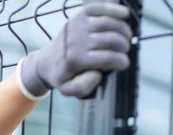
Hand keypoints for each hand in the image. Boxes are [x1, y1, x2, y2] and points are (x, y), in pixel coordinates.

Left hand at [18, 3, 132, 98]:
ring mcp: (76, 26)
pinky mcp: (77, 17)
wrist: (45, 63)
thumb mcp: (68, 89)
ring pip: (109, 23)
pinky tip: (124, 14)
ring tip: (126, 37)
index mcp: (76, 60)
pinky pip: (98, 8)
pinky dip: (113, 9)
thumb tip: (97, 74)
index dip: (121, 61)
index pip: (108, 58)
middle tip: (125, 51)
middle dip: (124, 46)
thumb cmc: (61, 76)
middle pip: (112, 39)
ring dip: (123, 30)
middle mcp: (76, 41)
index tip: (124, 64)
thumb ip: (82, 87)